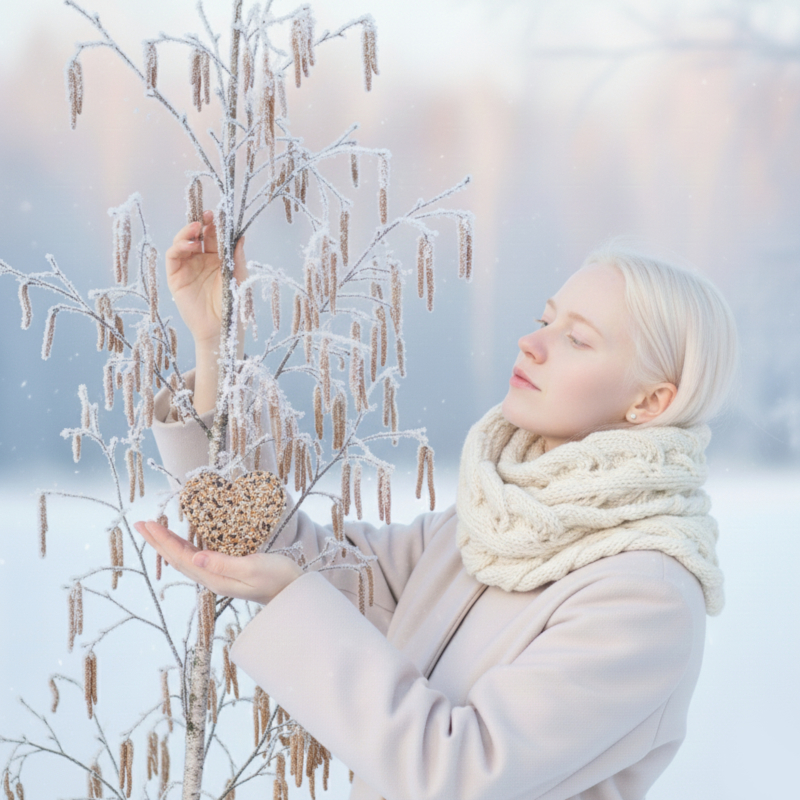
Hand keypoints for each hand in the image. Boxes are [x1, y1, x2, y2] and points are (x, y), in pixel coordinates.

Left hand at [134, 519, 302, 603]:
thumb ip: (224, 563)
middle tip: (140, 524)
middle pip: (178, 558)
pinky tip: (181, 541)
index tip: (148, 524)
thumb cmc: (278, 579)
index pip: (181, 557)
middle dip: (158, 541)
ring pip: (186, 558)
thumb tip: (196, 557)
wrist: (293, 594)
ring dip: (168, 543)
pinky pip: (197, 558)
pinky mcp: (227, 570)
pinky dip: (184, 546)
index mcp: (215, 578)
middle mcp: (212, 578)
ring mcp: (218, 576)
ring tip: (154, 530)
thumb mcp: (253, 567)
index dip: (163, 540)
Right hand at [164, 210, 248, 349]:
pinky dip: (179, 247)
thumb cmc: (233, 306)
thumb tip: (241, 236)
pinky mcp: (176, 277)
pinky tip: (191, 245)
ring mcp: (188, 268)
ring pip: (182, 242)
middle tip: (207, 216)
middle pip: (197, 236)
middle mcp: (202, 261)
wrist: (220, 328)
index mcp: (218, 260)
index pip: (214, 237)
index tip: (219, 214)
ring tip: (197, 228)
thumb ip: (237, 257)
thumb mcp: (239, 278)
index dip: (215, 224)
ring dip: (187, 232)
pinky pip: (173, 256)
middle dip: (201, 223)